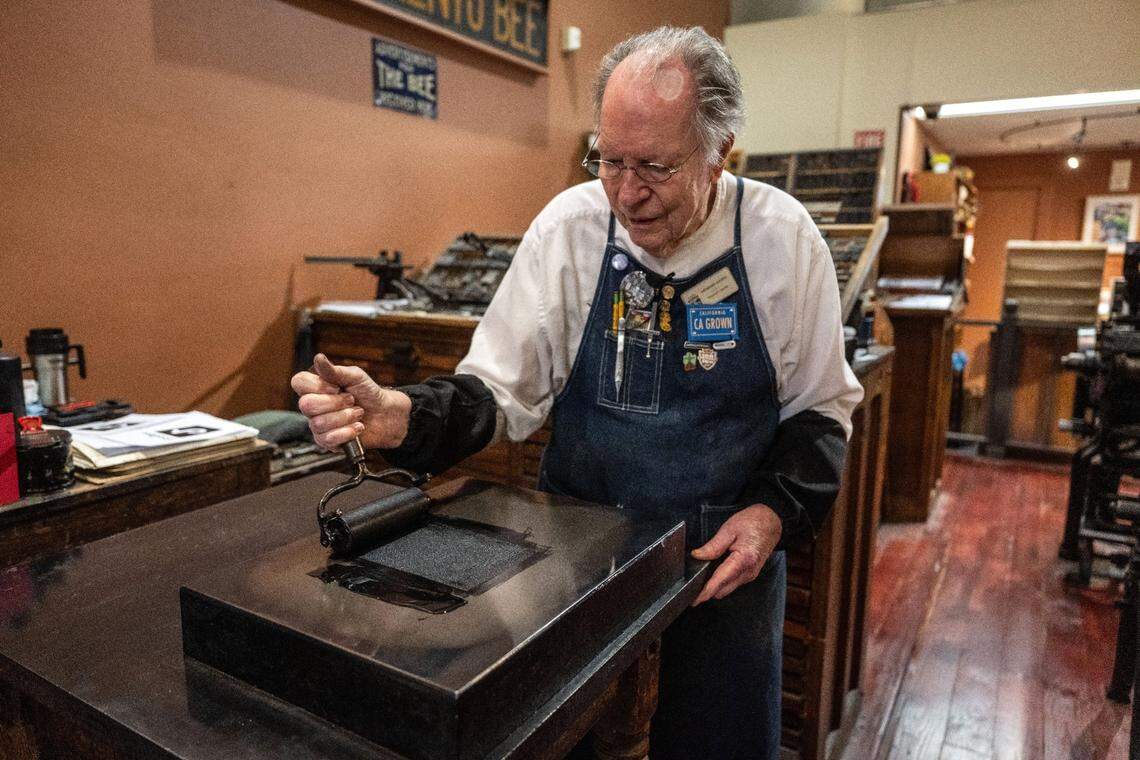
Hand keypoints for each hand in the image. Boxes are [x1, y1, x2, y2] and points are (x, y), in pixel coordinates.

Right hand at [290, 353, 411, 450]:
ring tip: (358, 413)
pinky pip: (327, 439)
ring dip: (345, 417)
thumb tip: (319, 358)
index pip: (298, 382)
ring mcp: (317, 424)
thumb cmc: (368, 393)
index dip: (317, 385)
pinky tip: (357, 427)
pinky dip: (347, 432)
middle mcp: (313, 406)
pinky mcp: (326, 441)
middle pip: (306, 405)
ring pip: (319, 423)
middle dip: (335, 403)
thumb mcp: (355, 377)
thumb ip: (335, 370)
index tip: (336, 387)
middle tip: (351, 400)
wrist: (385, 414)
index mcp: (316, 387)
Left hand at [690, 504, 781, 605]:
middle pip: (722, 590)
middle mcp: (748, 572)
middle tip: (691, 586)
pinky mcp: (749, 575)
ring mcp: (750, 575)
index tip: (694, 600)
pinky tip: (713, 573)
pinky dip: (721, 582)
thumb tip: (697, 556)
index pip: (720, 581)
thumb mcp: (729, 529)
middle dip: (706, 591)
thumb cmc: (753, 522)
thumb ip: (713, 546)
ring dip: (714, 587)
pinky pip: (732, 583)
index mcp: (744, 560)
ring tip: (699, 580)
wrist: (771, 523)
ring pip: (726, 589)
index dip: (705, 592)